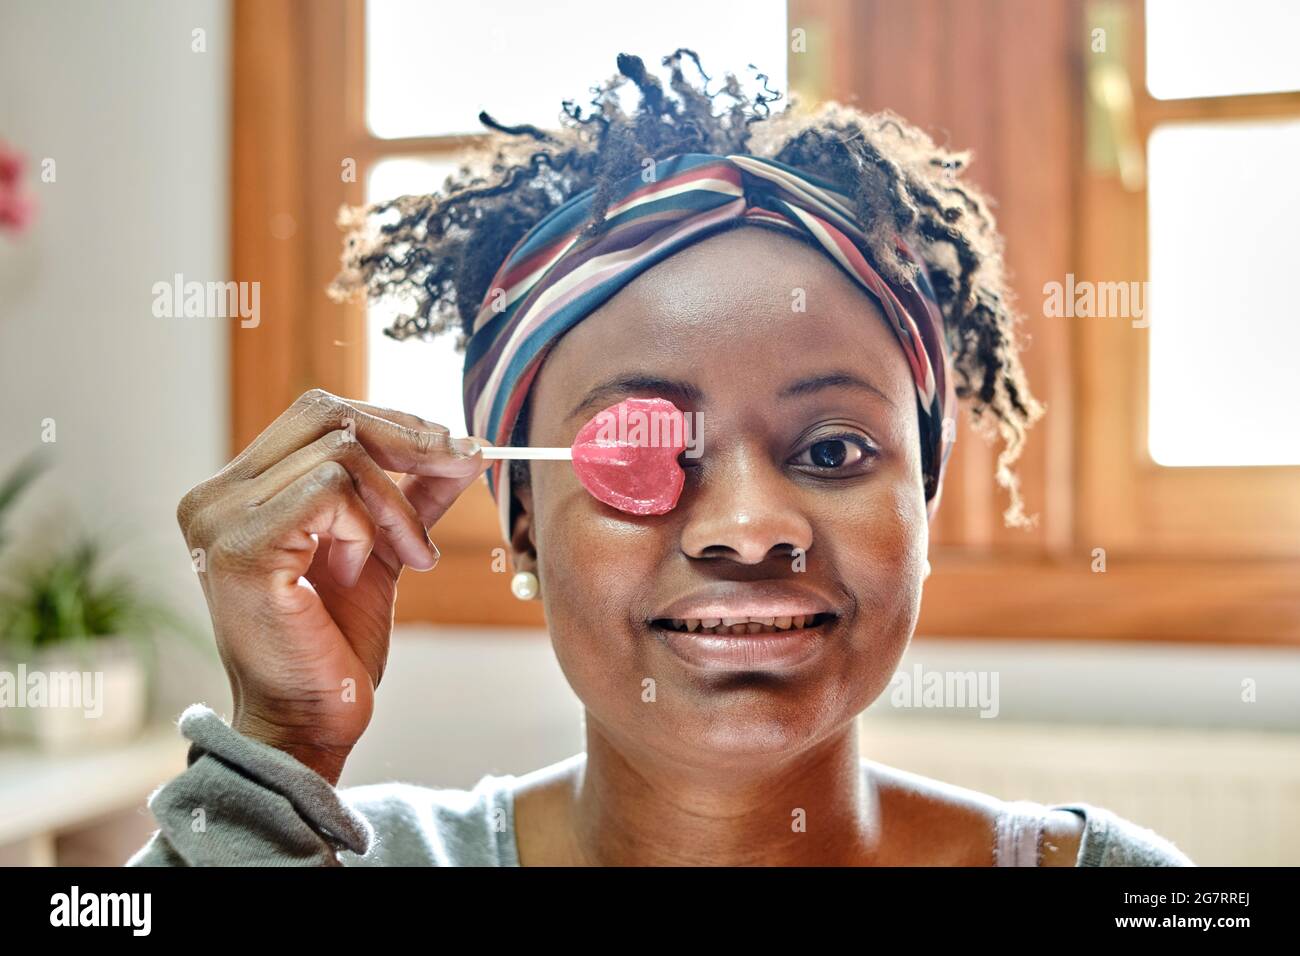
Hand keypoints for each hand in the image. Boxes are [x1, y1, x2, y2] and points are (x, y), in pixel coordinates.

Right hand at [176, 389, 488, 783]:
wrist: (310, 722)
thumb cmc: (336, 645)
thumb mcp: (382, 548)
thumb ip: (409, 493)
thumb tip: (463, 447)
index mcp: (238, 490)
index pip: (319, 413)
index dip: (396, 422)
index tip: (459, 446)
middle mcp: (216, 496)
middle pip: (326, 414)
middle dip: (410, 439)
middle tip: (464, 464)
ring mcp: (219, 519)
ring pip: (339, 453)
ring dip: (396, 505)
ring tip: (408, 556)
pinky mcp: (240, 547)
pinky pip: (331, 492)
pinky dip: (369, 526)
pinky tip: (368, 570)